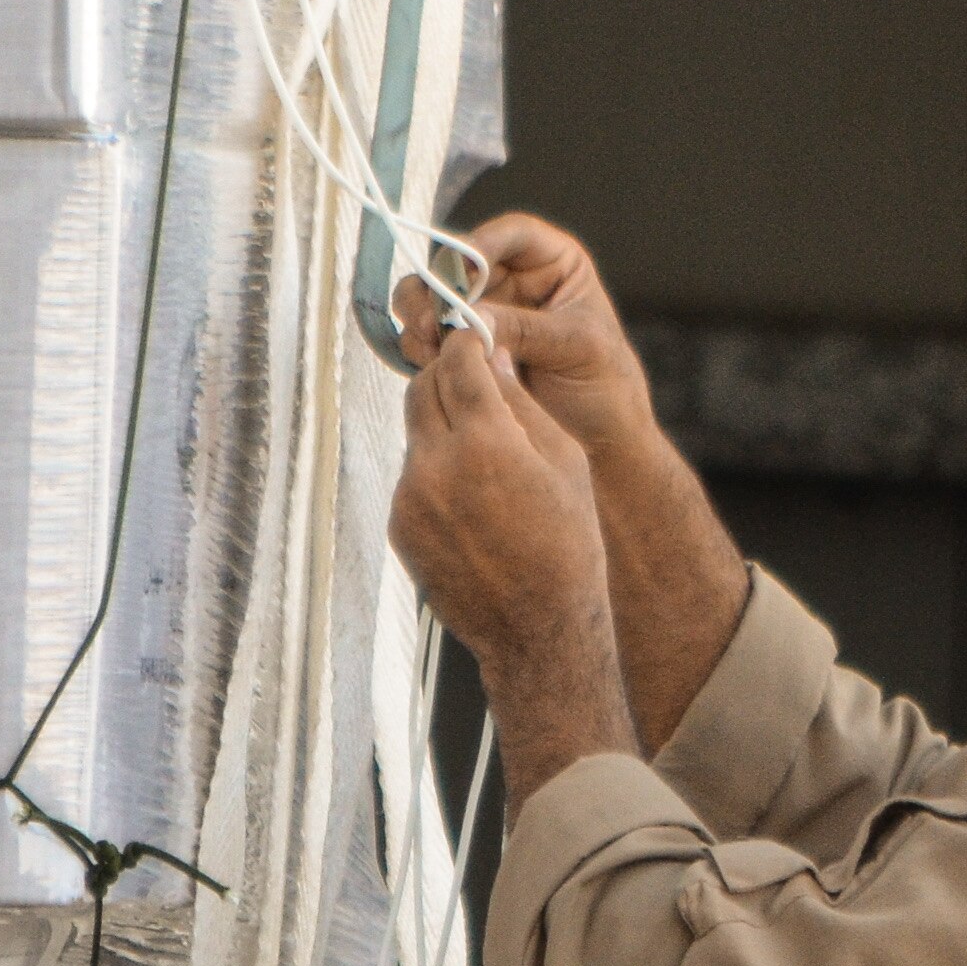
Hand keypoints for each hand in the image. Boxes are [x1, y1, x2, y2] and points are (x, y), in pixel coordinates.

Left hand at [390, 325, 638, 794]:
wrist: (537, 629)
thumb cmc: (568, 541)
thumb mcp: (563, 460)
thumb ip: (520, 402)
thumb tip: (491, 352)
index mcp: (484, 440)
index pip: (458, 360)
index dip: (466, 341)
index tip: (474, 336)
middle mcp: (435, 463)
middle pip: (424, 388)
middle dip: (446, 376)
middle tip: (472, 378)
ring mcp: (410, 497)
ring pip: (415, 432)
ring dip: (440, 424)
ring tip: (481, 445)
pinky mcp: (399, 525)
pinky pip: (411, 476)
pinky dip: (433, 469)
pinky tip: (470, 493)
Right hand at [404, 212, 657, 473]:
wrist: (598, 440)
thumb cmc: (605, 385)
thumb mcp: (577, 348)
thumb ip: (526, 328)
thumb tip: (469, 316)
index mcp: (553, 264)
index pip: (512, 234)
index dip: (482, 244)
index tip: (463, 271)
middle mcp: (512, 281)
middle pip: (458, 262)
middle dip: (438, 287)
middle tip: (431, 318)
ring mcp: (483, 313)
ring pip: (432, 295)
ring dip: (421, 315)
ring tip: (428, 344)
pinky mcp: (462, 347)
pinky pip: (426, 335)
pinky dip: (419, 346)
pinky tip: (430, 365)